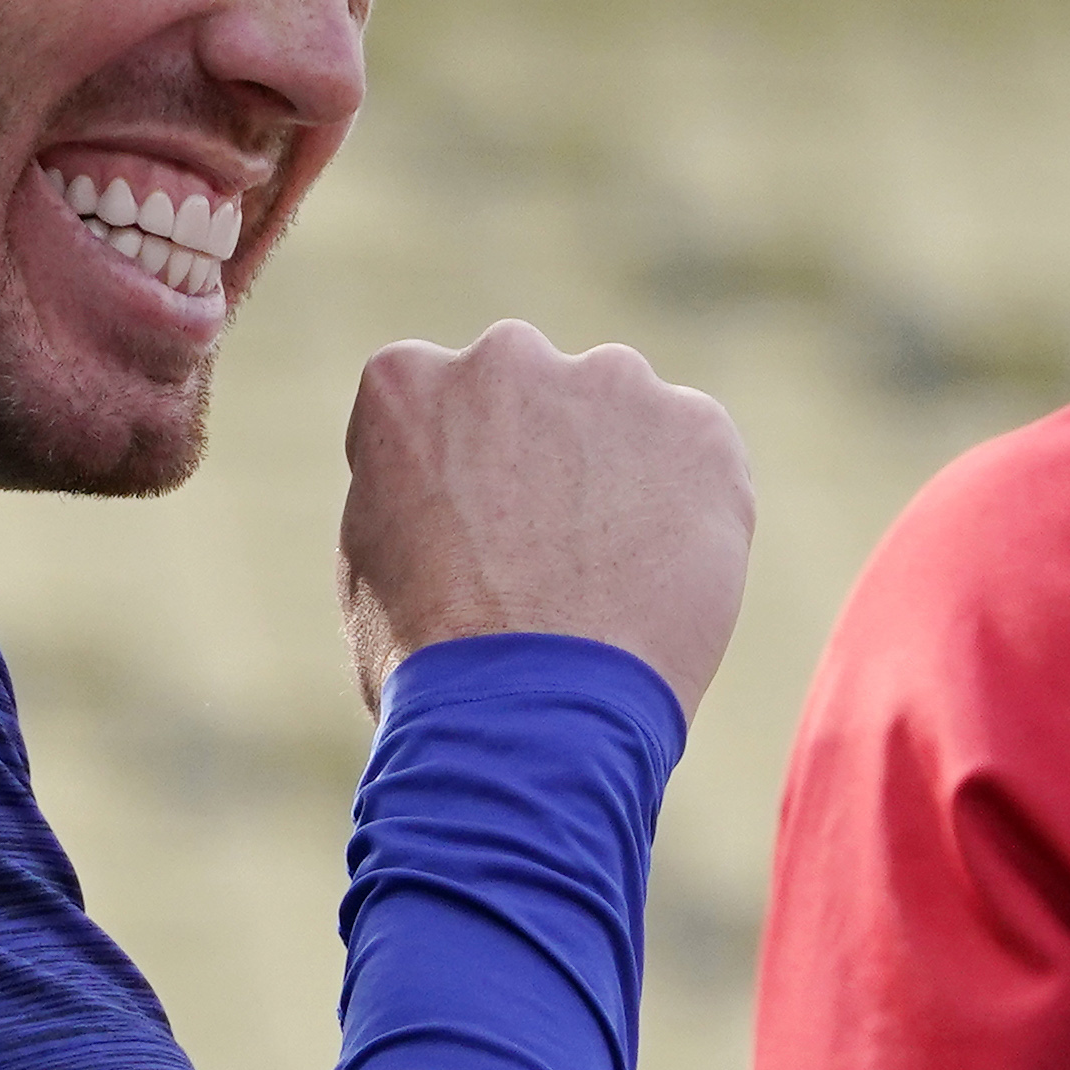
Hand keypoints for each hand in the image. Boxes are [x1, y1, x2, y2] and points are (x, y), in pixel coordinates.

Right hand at [339, 322, 753, 720]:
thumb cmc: (430, 662)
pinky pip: (697, 457)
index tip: (470, 531)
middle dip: (544, 455)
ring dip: (619, 475)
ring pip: (621, 418)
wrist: (530, 714)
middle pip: (534, 394)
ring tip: (612, 580)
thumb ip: (411, 488)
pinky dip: (690, 507)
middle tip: (550, 555)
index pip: (437, 401)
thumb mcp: (371, 559)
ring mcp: (609, 383)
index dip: (459, 473)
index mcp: (407, 380)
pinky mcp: (697, 426)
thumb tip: (446, 486)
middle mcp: (507, 356)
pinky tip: (663, 582)